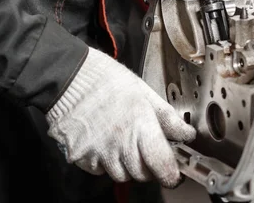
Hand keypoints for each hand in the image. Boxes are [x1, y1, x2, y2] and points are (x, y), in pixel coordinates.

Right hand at [46, 48, 194, 187]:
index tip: (174, 172)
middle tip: (148, 148)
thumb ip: (167, 117)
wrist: (68, 77)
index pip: (162, 166)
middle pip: (143, 174)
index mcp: (140, 126)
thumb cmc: (106, 80)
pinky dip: (106, 162)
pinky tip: (105, 141)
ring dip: (128, 165)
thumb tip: (185, 133)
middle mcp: (119, 144)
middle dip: (150, 166)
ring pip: (122, 175)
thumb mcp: (144, 92)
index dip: (172, 174)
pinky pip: (100, 170)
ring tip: (124, 140)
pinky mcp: (80, 158)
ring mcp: (98, 153)